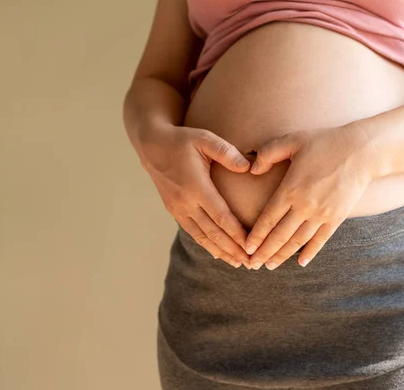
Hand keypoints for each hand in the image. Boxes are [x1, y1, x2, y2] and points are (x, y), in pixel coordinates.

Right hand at [137, 121, 251, 267]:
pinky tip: (219, 252)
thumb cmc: (182, 141)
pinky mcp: (174, 210)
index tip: (251, 246)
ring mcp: (178, 208)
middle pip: (212, 232)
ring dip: (220, 251)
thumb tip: (248, 167)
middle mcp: (185, 202)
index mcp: (196, 187)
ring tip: (238, 263)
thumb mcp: (205, 139)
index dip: (236, 234)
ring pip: (201, 236)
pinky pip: (193, 232)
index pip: (220, 216)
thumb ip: (227, 153)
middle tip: (250, 263)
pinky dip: (207, 244)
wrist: (152, 145)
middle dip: (232, 249)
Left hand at [245, 123, 374, 269]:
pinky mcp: (337, 218)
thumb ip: (268, 153)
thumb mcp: (292, 140)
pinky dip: (310, 253)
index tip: (246, 248)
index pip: (267, 219)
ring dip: (282, 256)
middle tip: (252, 265)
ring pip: (297, 242)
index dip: (256, 236)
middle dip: (264, 252)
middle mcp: (304, 206)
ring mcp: (322, 214)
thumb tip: (251, 169)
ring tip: (270, 266)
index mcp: (290, 189)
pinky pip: (320, 240)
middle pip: (279, 236)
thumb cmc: (325, 142)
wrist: (362, 151)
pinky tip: (301, 262)